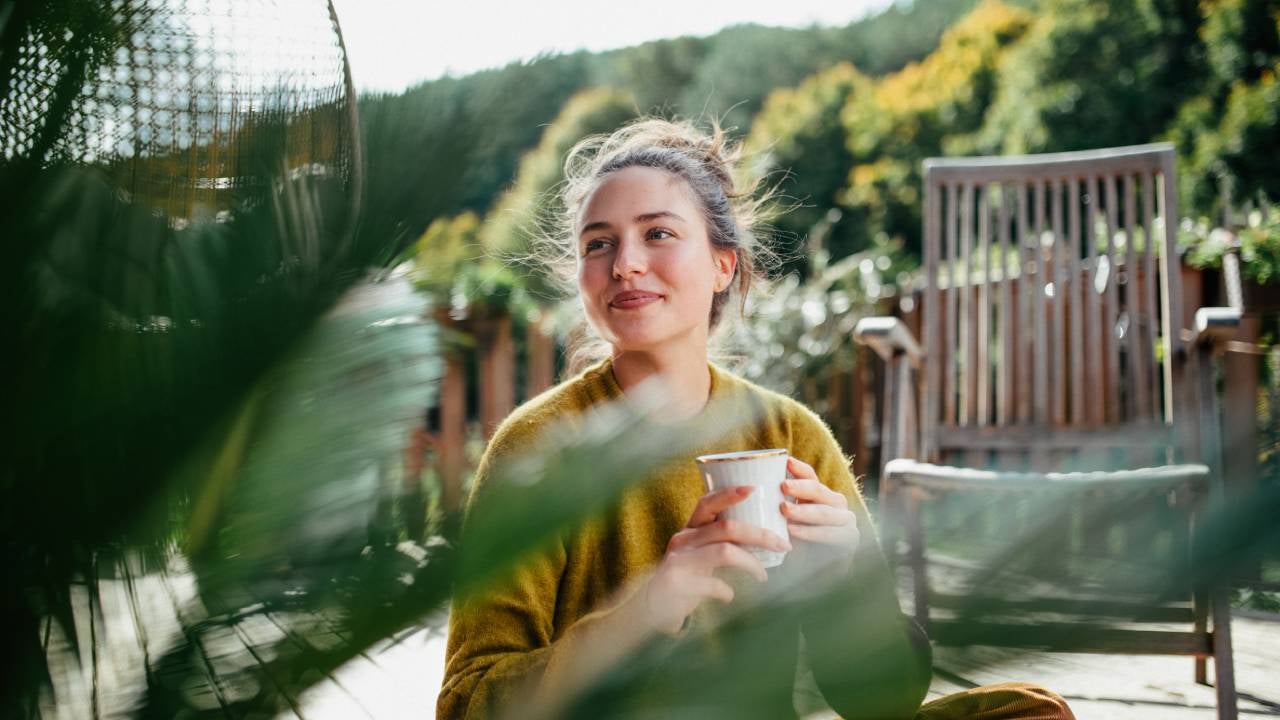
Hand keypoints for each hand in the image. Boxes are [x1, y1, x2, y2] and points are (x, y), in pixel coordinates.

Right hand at [641, 486, 791, 634]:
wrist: (652, 607)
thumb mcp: (699, 554)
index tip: (754, 488)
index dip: (729, 494)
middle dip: (759, 534)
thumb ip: (721, 543)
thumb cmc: (685, 577)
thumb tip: (764, 537)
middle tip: (782, 544)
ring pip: (724, 552)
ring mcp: (678, 560)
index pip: (707, 503)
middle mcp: (683, 539)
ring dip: (751, 563)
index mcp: (690, 529)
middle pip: (726, 527)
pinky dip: (727, 590)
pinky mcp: (677, 583)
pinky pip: (713, 584)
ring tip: (763, 575)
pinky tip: (729, 596)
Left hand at [780, 457, 858, 574]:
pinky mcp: (851, 540)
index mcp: (817, 497)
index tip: (785, 461)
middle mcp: (834, 505)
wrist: (806, 582)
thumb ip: (769, 507)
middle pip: (820, 491)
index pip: (810, 476)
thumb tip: (744, 486)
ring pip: (828, 511)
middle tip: (782, 487)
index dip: (799, 468)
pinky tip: (795, 532)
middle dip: (802, 488)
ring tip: (784, 511)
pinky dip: (813, 532)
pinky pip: (834, 533)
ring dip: (806, 511)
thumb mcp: (775, 525)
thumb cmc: (787, 550)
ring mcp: (846, 521)